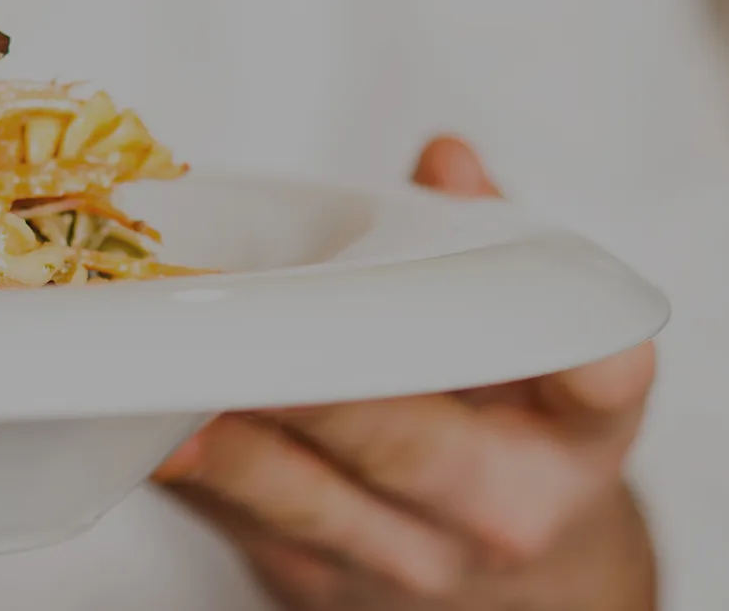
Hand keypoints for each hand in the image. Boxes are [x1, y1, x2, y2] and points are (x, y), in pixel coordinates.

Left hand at [152, 136, 657, 610]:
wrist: (513, 590)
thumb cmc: (507, 434)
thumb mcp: (534, 352)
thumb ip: (492, 246)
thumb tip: (447, 161)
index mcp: (573, 436)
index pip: (596, 388)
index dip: (573, 356)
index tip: (511, 312)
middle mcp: (495, 508)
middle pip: (406, 444)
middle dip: (318, 392)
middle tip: (245, 334)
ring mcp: (401, 556)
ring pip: (303, 499)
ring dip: (225, 445)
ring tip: (160, 389)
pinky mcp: (312, 579)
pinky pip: (237, 522)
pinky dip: (186, 472)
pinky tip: (132, 422)